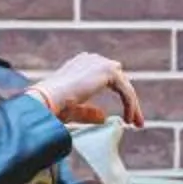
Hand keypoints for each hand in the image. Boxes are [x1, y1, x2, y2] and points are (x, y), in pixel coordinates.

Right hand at [25, 50, 144, 126]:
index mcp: (81, 64)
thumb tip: (104, 117)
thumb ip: (89, 112)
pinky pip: (126, 91)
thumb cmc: (53, 106)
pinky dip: (130, 106)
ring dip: (132, 105)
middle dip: (129, 101)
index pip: (108, 78)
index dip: (119, 96)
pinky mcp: (107, 71)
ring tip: (135, 124)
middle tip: (134, 122)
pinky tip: (129, 121)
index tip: (124, 117)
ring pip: (125, 86)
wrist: (46, 99)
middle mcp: (91, 59)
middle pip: (120, 81)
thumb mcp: (74, 110)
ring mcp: (100, 62)